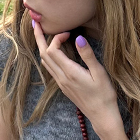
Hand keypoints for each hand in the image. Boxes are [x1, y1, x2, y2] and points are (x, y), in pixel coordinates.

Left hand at [31, 20, 121, 135]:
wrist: (102, 116)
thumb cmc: (104, 95)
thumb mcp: (99, 73)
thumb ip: (87, 55)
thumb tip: (78, 38)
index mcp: (70, 73)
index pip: (53, 49)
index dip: (57, 37)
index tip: (69, 32)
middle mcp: (62, 78)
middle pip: (43, 54)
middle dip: (38, 38)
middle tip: (35, 23)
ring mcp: (61, 83)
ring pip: (45, 62)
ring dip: (42, 47)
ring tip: (41, 34)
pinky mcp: (64, 87)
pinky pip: (51, 69)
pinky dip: (49, 56)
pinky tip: (54, 52)